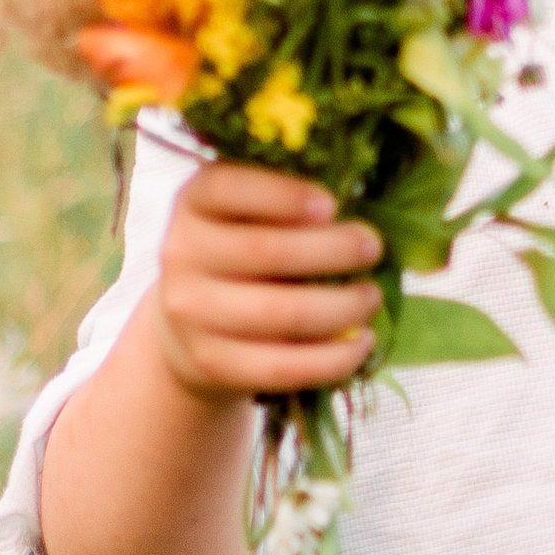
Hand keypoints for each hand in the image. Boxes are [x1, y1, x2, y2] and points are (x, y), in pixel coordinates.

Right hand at [148, 162, 384, 401]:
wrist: (192, 327)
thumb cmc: (245, 256)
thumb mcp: (251, 216)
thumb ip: (293, 205)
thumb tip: (367, 211)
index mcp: (195, 202)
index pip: (226, 187)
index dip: (282, 195)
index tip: (332, 205)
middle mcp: (182, 253)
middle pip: (265, 251)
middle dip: (333, 250)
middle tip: (373, 248)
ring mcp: (191, 313)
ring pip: (280, 313)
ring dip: (342, 307)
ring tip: (372, 297)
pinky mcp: (211, 363)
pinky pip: (282, 367)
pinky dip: (333, 357)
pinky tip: (362, 341)